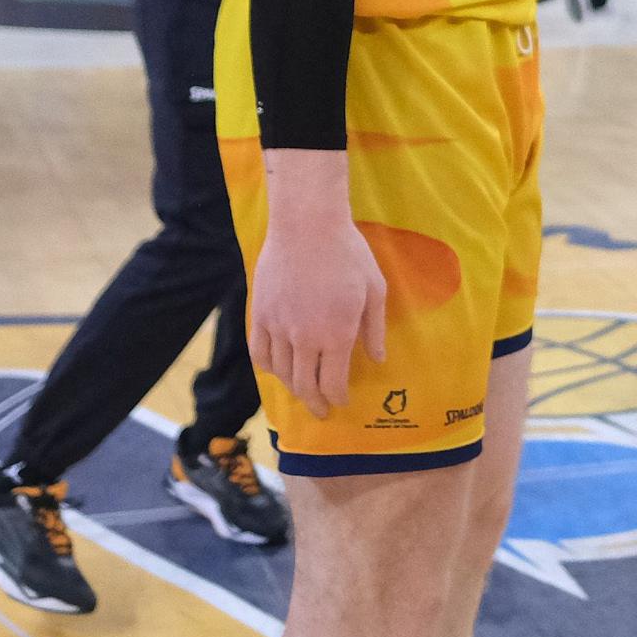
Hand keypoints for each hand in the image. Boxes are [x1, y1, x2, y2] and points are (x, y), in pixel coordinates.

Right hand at [249, 156, 387, 417]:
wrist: (307, 225)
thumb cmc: (349, 254)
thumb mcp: (375, 289)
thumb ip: (374, 329)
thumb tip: (376, 359)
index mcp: (337, 335)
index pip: (332, 382)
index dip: (337, 397)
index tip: (341, 403)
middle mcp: (305, 338)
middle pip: (305, 385)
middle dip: (315, 403)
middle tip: (321, 411)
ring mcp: (279, 328)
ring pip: (282, 373)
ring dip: (293, 388)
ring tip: (302, 392)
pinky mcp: (261, 315)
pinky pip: (261, 353)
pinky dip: (268, 367)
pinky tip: (277, 370)